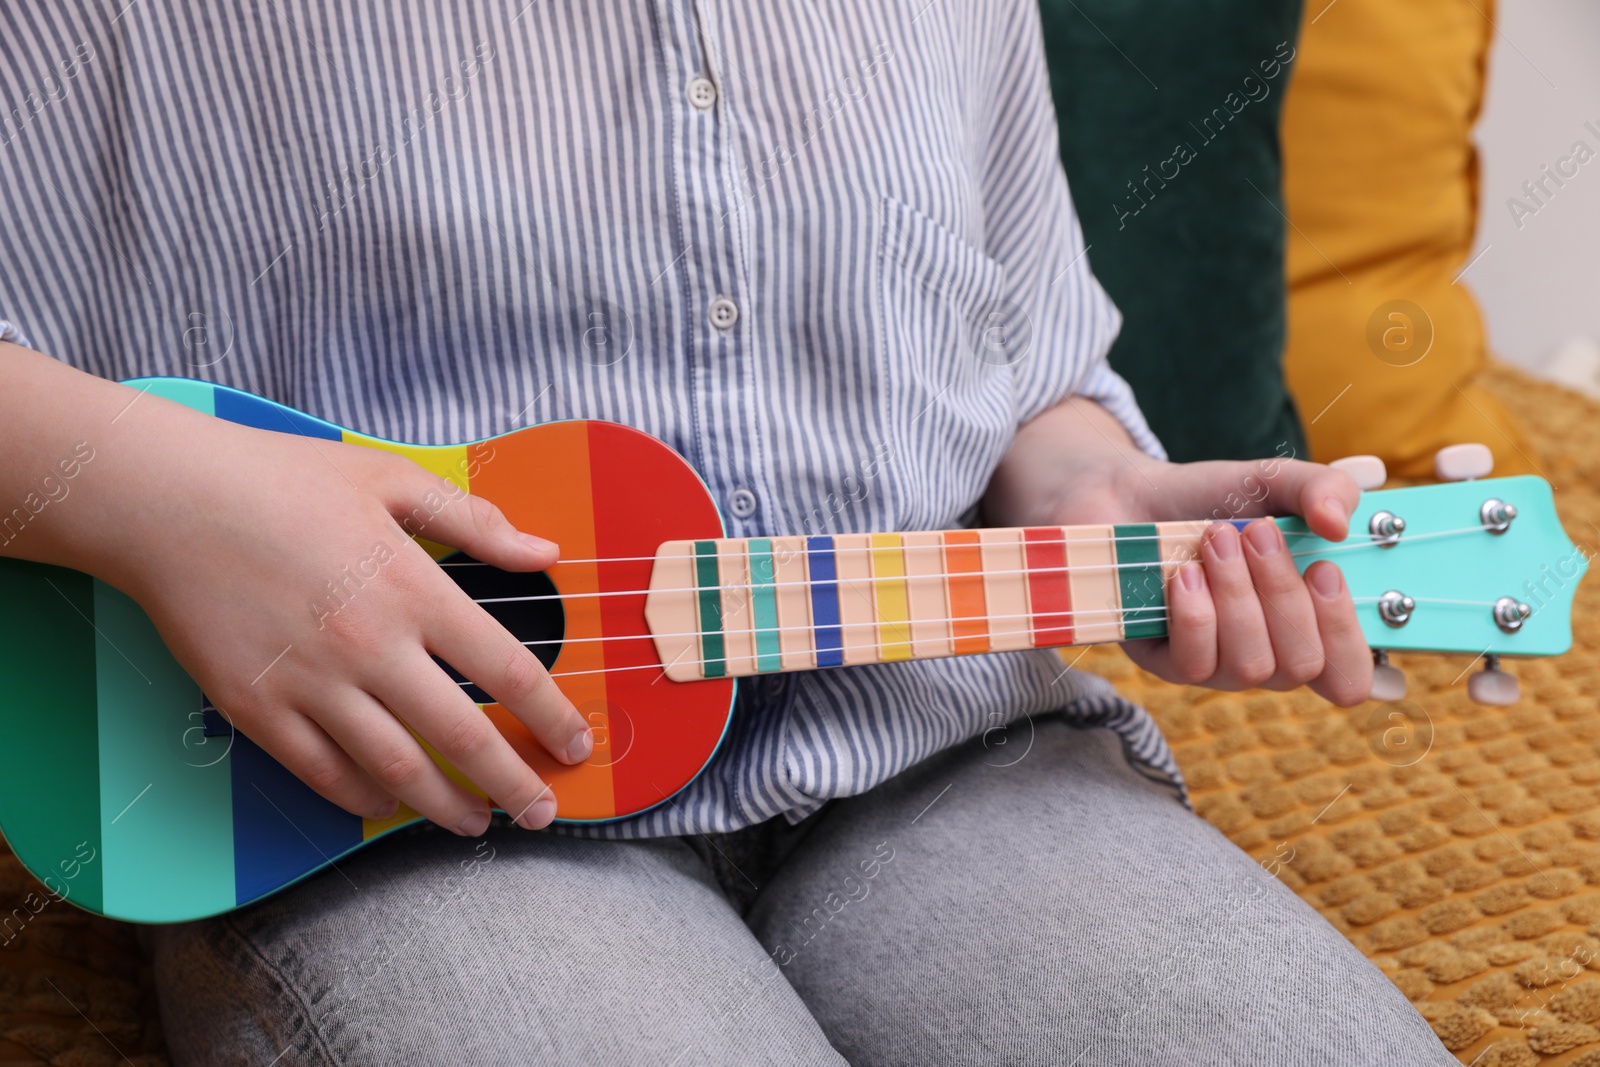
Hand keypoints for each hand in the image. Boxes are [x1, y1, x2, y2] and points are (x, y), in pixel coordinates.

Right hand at [22, 367, 589, 835]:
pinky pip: (323, 772)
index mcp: (413, 587)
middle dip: (514, 783)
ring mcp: (312, 683)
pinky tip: (389, 804)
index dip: (551, 716)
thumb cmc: (281, 480)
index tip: (574, 744)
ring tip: (476, 822)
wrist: (167, 499)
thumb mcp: (391, 479)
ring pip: (397, 769)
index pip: (508, 669)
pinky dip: (364, 797)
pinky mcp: (256, 708)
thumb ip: (475, 521)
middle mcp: (371, 644)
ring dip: (446, 806)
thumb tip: (546, 553)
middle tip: (541, 810)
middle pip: (464, 735)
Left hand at [983, 397, 1372, 705]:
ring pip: (1253, 665)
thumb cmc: (1205, 498)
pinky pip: (1196, 664)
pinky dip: (1196, 614)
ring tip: (1216, 539)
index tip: (1327, 571)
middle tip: (1258, 534)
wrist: (1124, 496)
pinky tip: (1184, 574)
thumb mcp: (1271, 482)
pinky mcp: (1162, 663)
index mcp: (1305, 624)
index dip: (1352, 641)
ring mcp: (1214, 665)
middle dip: (1285, 594)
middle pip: (1304, 665)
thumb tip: (1340, 524)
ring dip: (1239, 596)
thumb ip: (1320, 488)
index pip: (1350, 676)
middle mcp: (1265, 654)